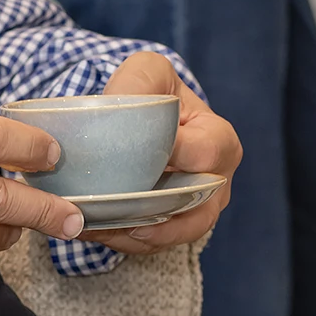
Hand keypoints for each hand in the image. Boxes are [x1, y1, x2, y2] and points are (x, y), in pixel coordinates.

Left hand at [97, 51, 241, 254]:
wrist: (145, 120)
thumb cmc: (153, 95)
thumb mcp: (148, 73)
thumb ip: (142, 81)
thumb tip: (128, 108)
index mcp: (220, 139)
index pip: (205, 153)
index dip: (173, 156)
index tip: (135, 157)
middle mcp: (218, 181)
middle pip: (196, 209)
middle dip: (153, 210)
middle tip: (113, 206)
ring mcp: (199, 209)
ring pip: (175, 233)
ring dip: (136, 233)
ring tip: (100, 225)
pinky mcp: (174, 227)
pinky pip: (154, 243)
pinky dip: (124, 240)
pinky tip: (95, 228)